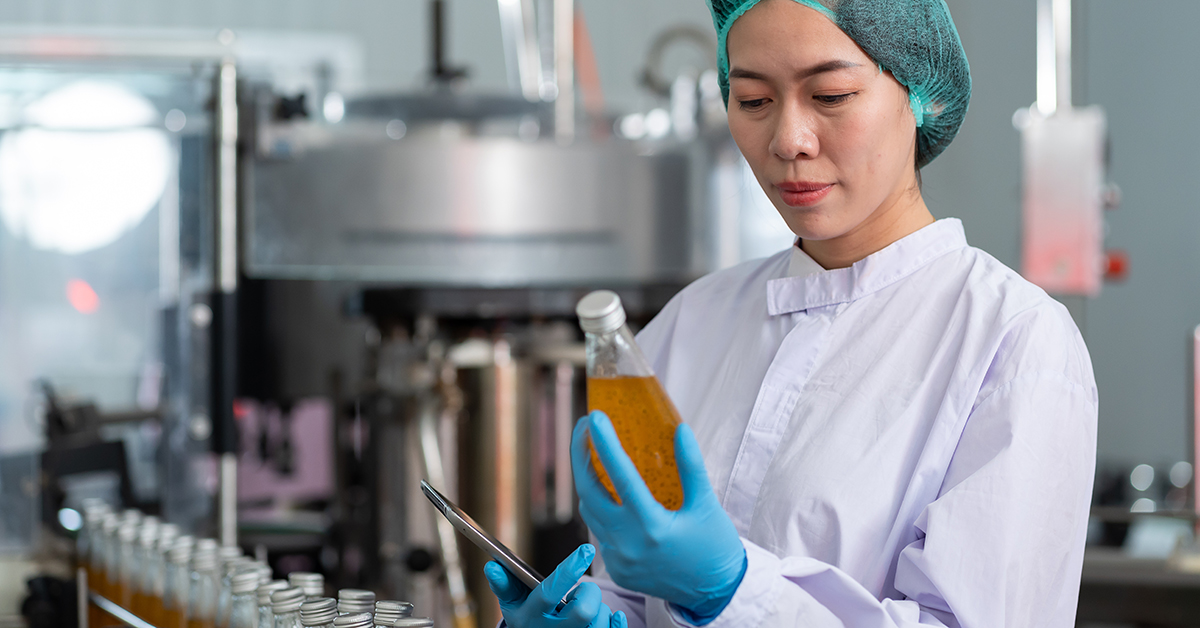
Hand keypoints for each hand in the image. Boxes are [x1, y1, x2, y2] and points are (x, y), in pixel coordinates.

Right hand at [484, 543, 627, 627]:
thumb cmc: (527, 616)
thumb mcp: (512, 603)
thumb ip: (504, 584)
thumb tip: (492, 566)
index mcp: (530, 618)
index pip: (550, 593)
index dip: (569, 570)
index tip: (586, 550)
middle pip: (582, 612)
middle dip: (590, 593)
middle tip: (584, 589)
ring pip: (598, 623)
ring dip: (600, 609)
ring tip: (587, 606)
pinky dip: (615, 623)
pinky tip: (614, 616)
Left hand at [571, 411, 746, 620]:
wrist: (716, 592)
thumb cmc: (715, 546)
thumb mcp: (707, 504)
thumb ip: (692, 466)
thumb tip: (681, 429)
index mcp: (652, 526)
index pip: (620, 476)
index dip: (604, 443)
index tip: (594, 418)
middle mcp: (629, 544)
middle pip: (588, 491)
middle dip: (580, 456)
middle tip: (584, 428)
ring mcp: (619, 559)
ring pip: (589, 511)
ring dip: (588, 482)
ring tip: (595, 454)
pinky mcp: (617, 569)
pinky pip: (598, 531)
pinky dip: (600, 508)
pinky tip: (610, 492)